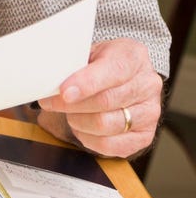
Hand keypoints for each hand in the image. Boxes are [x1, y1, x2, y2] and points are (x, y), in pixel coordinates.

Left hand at [35, 39, 162, 157]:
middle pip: (106, 101)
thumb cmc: (97, 64)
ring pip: (106, 124)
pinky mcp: (144, 136)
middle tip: (50, 102)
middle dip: (72, 105)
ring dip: (78, 121)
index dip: (86, 83)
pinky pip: (110, 145)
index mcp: (133, 56)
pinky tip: (80, 126)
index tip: (64, 91)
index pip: (113, 71)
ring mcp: (150, 112)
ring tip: (68, 112)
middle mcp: (147, 84)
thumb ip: (72, 64)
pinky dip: (87, 138)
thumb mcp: (86, 52)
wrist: (118, 78)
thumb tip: (48, 79)